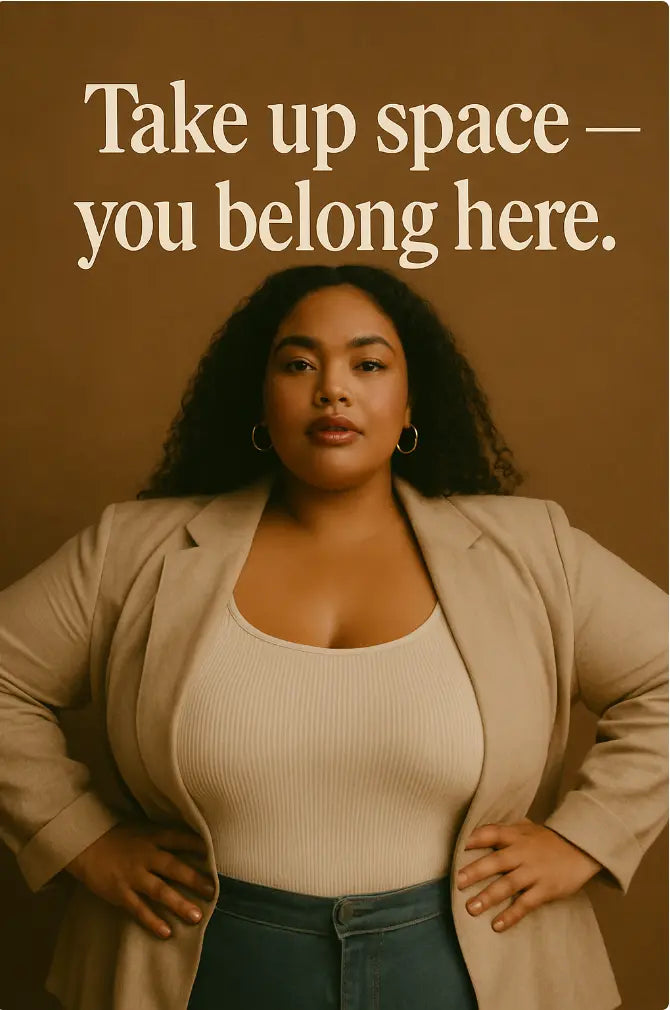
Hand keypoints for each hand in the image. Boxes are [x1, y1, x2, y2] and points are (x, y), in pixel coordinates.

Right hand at [64, 821, 215, 939]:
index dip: (196, 845)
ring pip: (160, 891)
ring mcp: (132, 876)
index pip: (178, 839)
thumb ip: (162, 836)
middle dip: (194, 879)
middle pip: (174, 867)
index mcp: (151, 837)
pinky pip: (139, 909)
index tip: (214, 853)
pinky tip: (166, 932)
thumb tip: (189, 840)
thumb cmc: (116, 835)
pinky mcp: (120, 893)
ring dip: (179, 904)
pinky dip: (152, 921)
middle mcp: (145, 856)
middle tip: (213, 891)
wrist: (84, 844)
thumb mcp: (141, 828)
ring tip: (196, 917)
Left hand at [456, 817, 602, 932]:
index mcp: (517, 836)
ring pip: (508, 885)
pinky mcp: (545, 890)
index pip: (494, 833)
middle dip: (476, 872)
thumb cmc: (549, 840)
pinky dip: (511, 915)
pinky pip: (525, 904)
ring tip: (471, 909)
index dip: (477, 838)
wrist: (582, 848)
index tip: (462, 846)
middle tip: (458, 883)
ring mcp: (534, 872)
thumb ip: (505, 831)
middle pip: (496, 861)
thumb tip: (477, 834)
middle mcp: (523, 853)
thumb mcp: (527, 828)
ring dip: (488, 897)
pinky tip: (497, 925)